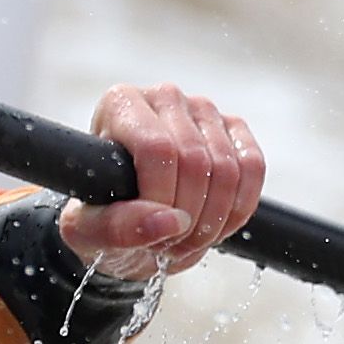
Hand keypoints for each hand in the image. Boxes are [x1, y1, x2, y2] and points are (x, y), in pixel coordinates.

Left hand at [56, 83, 264, 282]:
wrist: (128, 222)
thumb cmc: (102, 219)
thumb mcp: (89, 231)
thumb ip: (116, 227)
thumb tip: (169, 221)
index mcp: (120, 104)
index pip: (157, 149)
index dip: (161, 200)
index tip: (152, 233)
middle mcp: (164, 97)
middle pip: (195, 160)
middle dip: (188, 218)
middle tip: (170, 246)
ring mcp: (203, 110)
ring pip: (228, 168)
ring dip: (213, 220)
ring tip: (186, 240)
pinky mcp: (234, 128)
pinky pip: (254, 167)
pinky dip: (239, 208)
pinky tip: (216, 225)